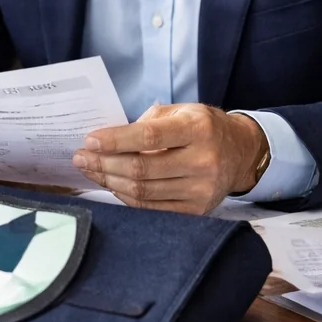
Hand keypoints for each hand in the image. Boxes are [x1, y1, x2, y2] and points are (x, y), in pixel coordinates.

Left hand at [73, 104, 268, 213]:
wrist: (241, 153)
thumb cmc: (204, 128)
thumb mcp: (182, 111)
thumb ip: (149, 121)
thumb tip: (108, 140)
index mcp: (198, 129)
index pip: (150, 136)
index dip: (116, 140)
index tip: (90, 140)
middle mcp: (202, 161)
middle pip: (142, 169)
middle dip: (105, 164)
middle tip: (81, 158)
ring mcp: (201, 190)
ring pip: (143, 192)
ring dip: (110, 181)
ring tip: (92, 171)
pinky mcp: (197, 210)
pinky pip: (151, 208)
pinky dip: (126, 197)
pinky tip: (112, 185)